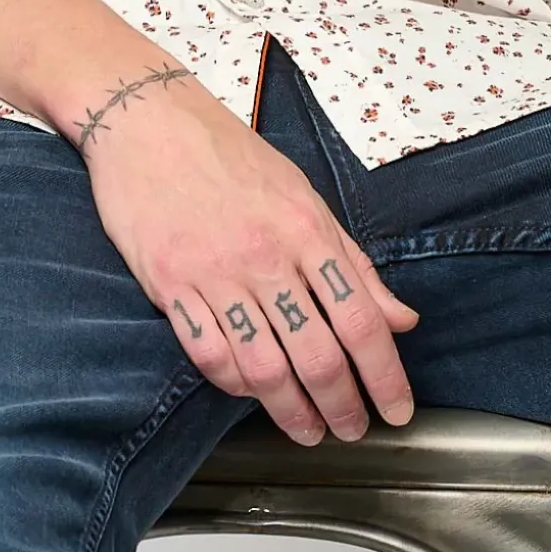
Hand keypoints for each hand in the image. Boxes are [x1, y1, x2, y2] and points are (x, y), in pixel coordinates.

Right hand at [80, 71, 418, 447]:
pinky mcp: (169, 284)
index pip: (361, 318)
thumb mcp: (303, 195)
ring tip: (307, 430)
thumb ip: (352, 261)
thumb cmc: (229, 154)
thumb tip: (401, 317)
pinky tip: (248, 394)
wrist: (150, 121)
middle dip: (342, 406)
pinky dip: (232, 384)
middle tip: (352, 431)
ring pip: (263, 367)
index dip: (385, 375)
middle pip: (316, 354)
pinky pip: (208, 353)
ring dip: (291, 412)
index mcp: (305, 229)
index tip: (397, 410)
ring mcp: (214, 272)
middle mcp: (265, 255)